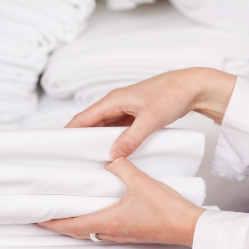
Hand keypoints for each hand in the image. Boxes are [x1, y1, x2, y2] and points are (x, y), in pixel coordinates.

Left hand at [37, 158, 205, 246]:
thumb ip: (122, 166)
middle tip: (47, 213)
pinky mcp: (133, 233)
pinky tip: (101, 208)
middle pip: (78, 231)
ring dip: (79, 222)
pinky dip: (96, 220)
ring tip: (70, 209)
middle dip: (61, 223)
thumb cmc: (167, 211)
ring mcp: (123, 235)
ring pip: (92, 231)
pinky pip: (107, 228)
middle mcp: (112, 232)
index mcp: (108, 222)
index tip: (35, 219)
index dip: (51, 223)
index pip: (70, 225)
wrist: (188, 226)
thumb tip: (111, 158)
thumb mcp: (140, 181)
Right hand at [66, 67, 235, 158]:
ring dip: (97, 142)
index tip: (57, 148)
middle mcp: (116, 104)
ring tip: (88, 161)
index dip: (68, 132)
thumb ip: (132, 138)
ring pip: (104, 128)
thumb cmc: (172, 95)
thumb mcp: (151, 119)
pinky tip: (113, 154)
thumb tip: (113, 155)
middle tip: (71, 160)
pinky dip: (112, 141)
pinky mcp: (135, 116)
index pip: (83, 118)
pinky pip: (117, 130)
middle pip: (90, 124)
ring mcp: (125, 110)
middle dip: (80, 140)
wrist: (192, 87)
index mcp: (114, 100)